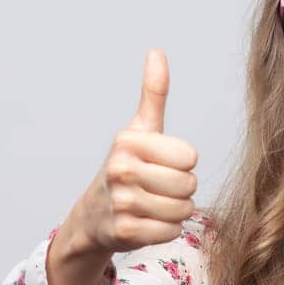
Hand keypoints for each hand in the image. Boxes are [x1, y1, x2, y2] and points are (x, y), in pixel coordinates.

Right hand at [65, 49, 199, 255]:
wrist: (93, 216)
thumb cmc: (126, 167)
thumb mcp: (138, 130)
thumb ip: (153, 94)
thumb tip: (156, 52)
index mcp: (128, 141)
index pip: (189, 158)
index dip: (182, 164)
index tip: (162, 165)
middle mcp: (121, 169)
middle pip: (189, 185)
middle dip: (181, 191)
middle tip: (158, 189)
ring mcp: (121, 202)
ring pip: (183, 211)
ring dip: (176, 212)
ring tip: (154, 206)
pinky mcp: (124, 232)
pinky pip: (171, 232)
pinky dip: (166, 231)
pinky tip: (147, 223)